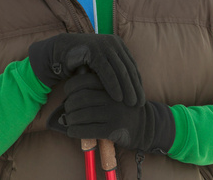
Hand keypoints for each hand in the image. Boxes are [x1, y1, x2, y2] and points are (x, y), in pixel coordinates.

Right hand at [28, 33, 144, 105]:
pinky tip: (118, 98)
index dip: (137, 82)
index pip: (132, 65)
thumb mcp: (102, 67)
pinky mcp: (95, 51)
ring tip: (131, 103)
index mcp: (118, 45)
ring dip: (127, 88)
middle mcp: (113, 43)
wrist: (61, 52)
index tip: (141, 97)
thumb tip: (130, 89)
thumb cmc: (82, 63)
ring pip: (120, 70)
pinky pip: (107, 71)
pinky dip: (114, 85)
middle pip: (128, 68)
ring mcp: (104, 45)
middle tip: (140, 104)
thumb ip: (114, 73)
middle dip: (135, 87)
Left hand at [47, 73, 174, 152]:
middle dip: (69, 104)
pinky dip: (75, 131)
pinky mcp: (112, 131)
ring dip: (71, 119)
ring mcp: (113, 114)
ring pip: (82, 115)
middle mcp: (113, 98)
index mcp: (113, 85)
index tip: (68, 91)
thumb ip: (101, 84)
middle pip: (81, 98)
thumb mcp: (117, 91)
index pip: (85, 81)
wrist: (146, 126)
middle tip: (67, 108)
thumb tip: (73, 85)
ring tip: (69, 120)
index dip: (72, 86)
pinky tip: (72, 131)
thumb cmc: (124, 108)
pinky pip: (87, 130)